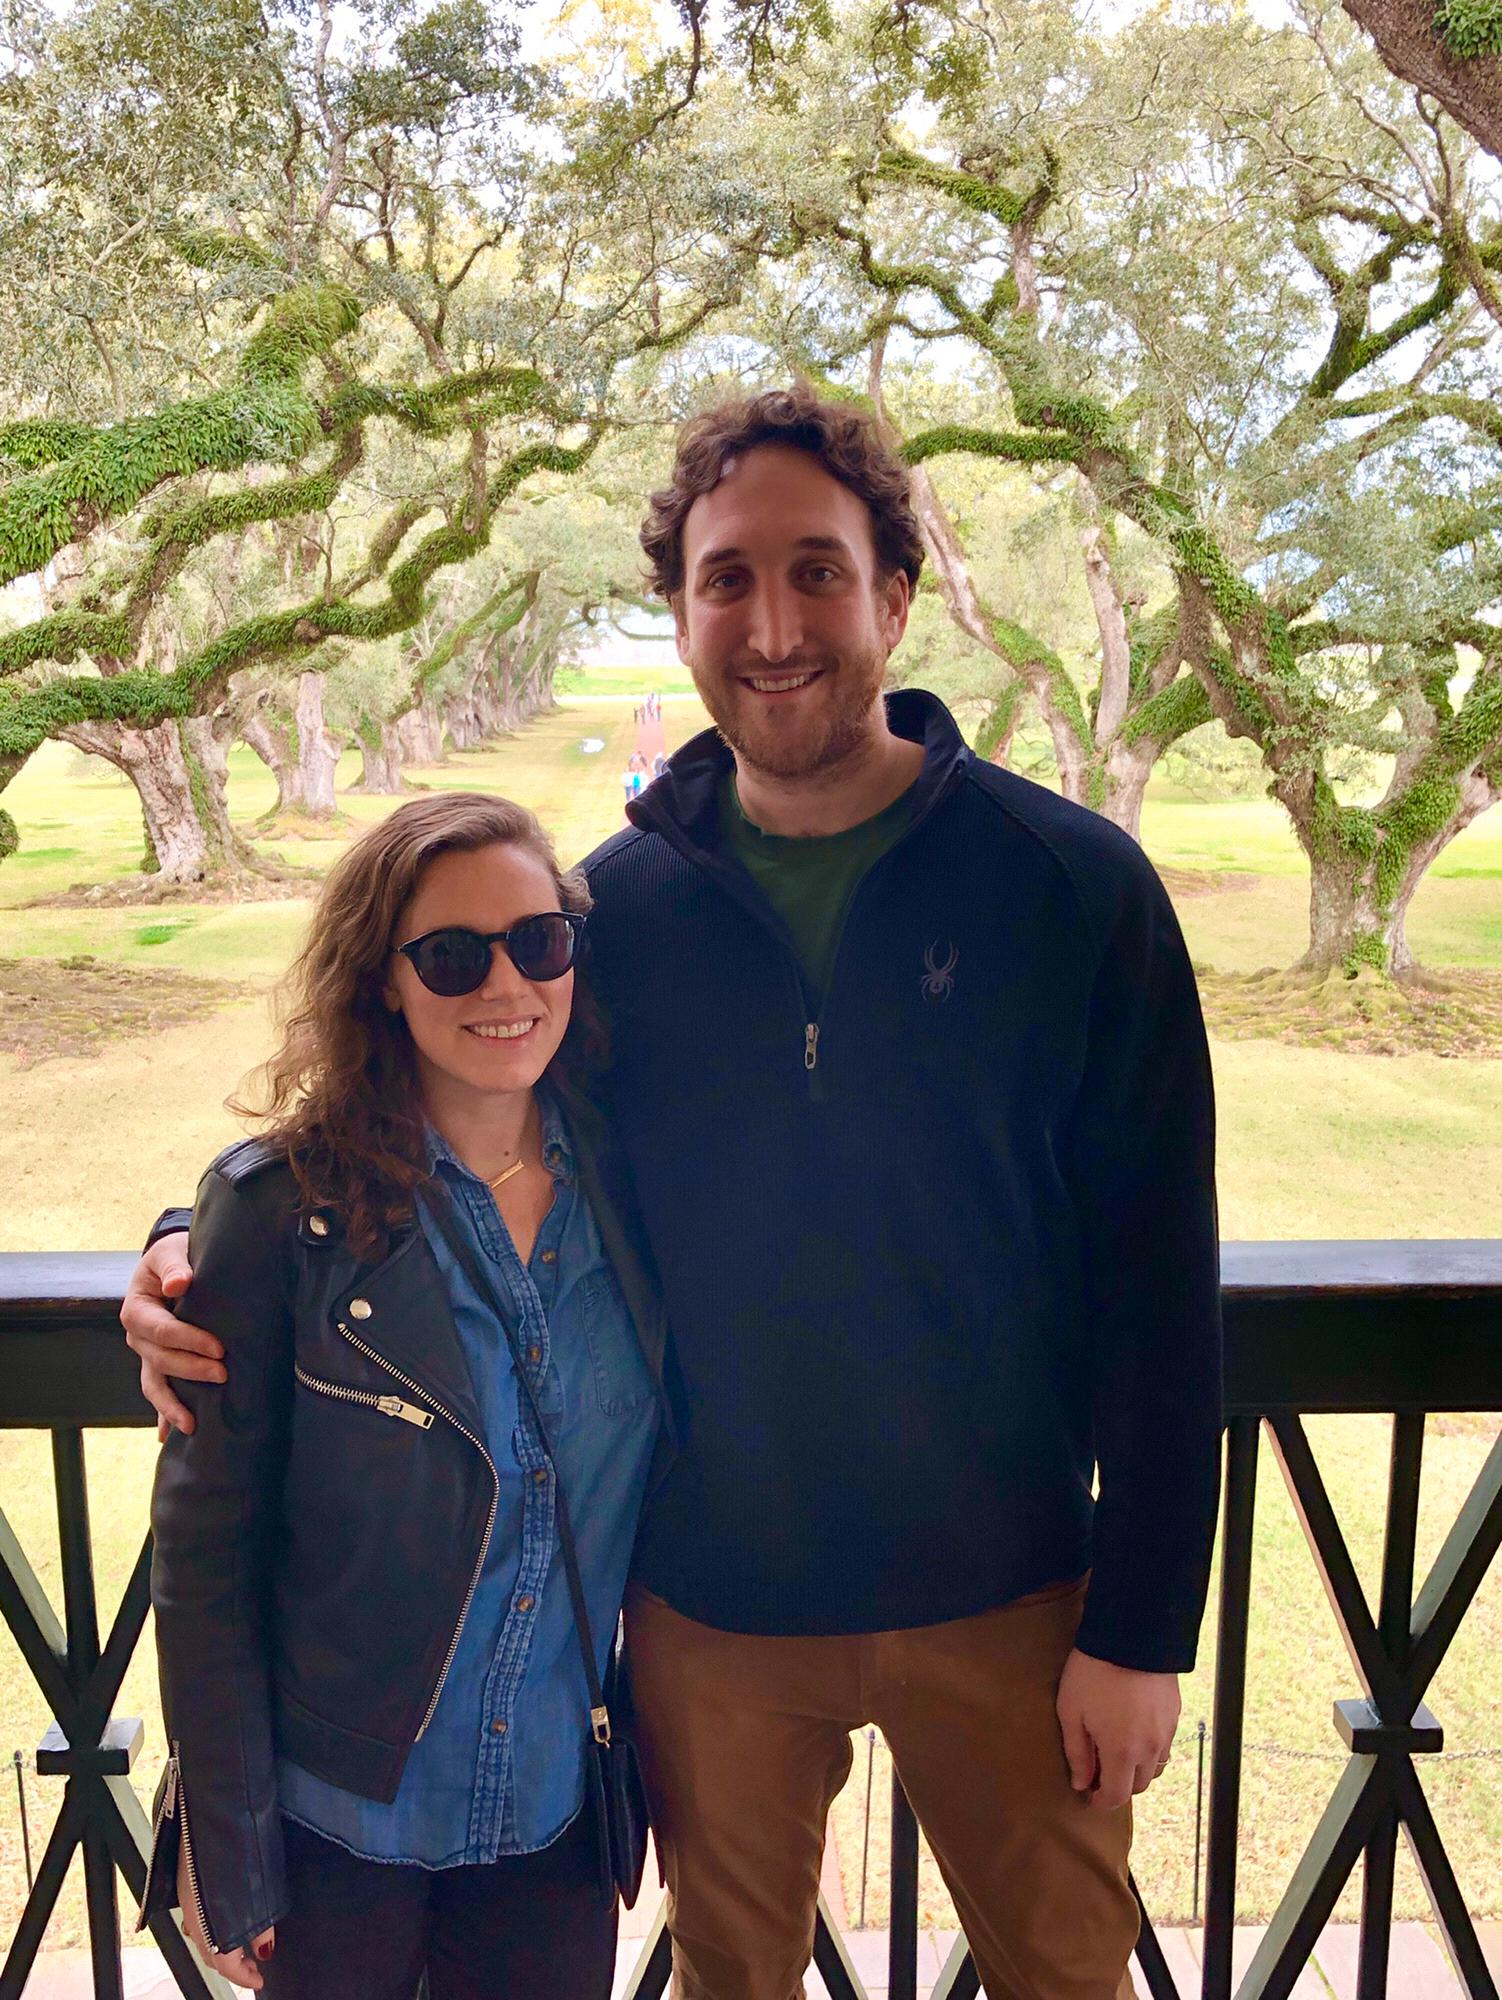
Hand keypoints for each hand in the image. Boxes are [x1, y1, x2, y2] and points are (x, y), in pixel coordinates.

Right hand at [120, 1233, 221, 1437]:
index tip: (218, 1348)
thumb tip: (179, 1284)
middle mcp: (137, 1337)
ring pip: (154, 1385)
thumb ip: (175, 1266)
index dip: (187, 1340)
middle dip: (190, 1370)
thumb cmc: (174, 1256)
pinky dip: (163, 1415)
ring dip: (171, 1406)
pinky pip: (159, 1392)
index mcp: (136, 1310)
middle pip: (160, 1360)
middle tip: (223, 1374)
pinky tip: (169, 1437)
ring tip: (191, 1426)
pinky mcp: (159, 1365)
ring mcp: (146, 1355)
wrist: (173, 1264)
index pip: (161, 1330)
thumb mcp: (171, 1252)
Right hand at [178, 1845, 273, 1989]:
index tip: (259, 1981)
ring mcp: (187, 1900)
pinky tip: (224, 1922)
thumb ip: (261, 1923)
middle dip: (233, 1966)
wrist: (212, 1809)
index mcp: (209, 1922)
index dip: (243, 1976)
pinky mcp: (186, 1884)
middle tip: (254, 1967)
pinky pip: (197, 1920)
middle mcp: (193, 1916)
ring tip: (243, 1948)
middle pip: (210, 1955)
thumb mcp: (259, 1888)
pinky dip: (212, 1929)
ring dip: (222, 1948)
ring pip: (202, 1938)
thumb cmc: (239, 1845)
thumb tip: (266, 1948)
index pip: (224, 1964)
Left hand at [1056, 1648, 1179, 1811]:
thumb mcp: (1071, 1711)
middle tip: (1099, 1769)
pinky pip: (1165, 1744)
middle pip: (1139, 1785)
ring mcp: (1166, 1731)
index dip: (1102, 1801)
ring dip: (1137, 1768)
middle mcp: (1150, 1749)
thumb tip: (1081, 1783)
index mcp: (1122, 1753)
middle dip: (1119, 1785)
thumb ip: (1077, 1752)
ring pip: (1155, 1766)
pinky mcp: (1175, 1713)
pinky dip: (1150, 1747)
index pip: (1117, 1796)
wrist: (1131, 1635)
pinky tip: (1134, 1729)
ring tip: (1117, 1749)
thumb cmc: (1093, 1672)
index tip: (1089, 1794)